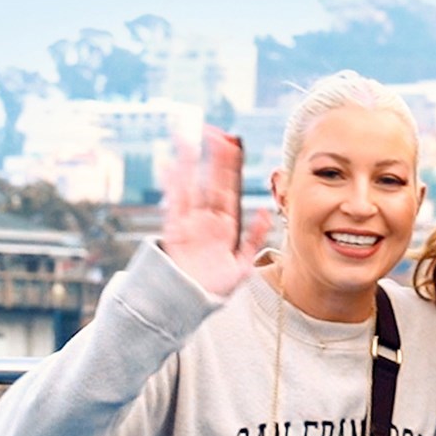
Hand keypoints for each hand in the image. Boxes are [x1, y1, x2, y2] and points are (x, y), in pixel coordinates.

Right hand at [159, 126, 268, 296]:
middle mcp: (206, 219)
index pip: (228, 188)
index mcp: (224, 224)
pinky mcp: (175, 233)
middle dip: (211, 158)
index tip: (231, 143)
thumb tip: (265, 212)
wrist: (192, 304)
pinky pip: (173, 206)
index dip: (229, 166)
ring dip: (187, 164)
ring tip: (185, 140)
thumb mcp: (243, 263)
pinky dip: (171, 188)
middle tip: (211, 130)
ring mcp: (189, 224)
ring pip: (189, 187)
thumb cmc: (217, 285)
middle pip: (208, 182)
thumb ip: (254, 237)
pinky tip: (170, 168)